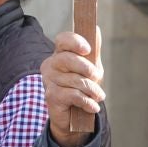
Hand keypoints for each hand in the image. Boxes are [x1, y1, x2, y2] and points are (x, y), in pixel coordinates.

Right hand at [41, 30, 104, 146]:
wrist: (72, 117)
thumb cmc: (81, 88)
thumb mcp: (90, 68)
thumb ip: (93, 51)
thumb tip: (96, 29)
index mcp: (60, 54)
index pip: (62, 40)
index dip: (75, 42)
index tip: (87, 49)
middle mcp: (50, 64)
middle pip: (68, 59)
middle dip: (87, 68)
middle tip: (97, 77)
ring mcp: (48, 80)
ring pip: (75, 80)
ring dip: (92, 90)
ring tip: (98, 96)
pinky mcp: (50, 96)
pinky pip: (73, 95)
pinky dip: (87, 102)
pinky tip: (93, 106)